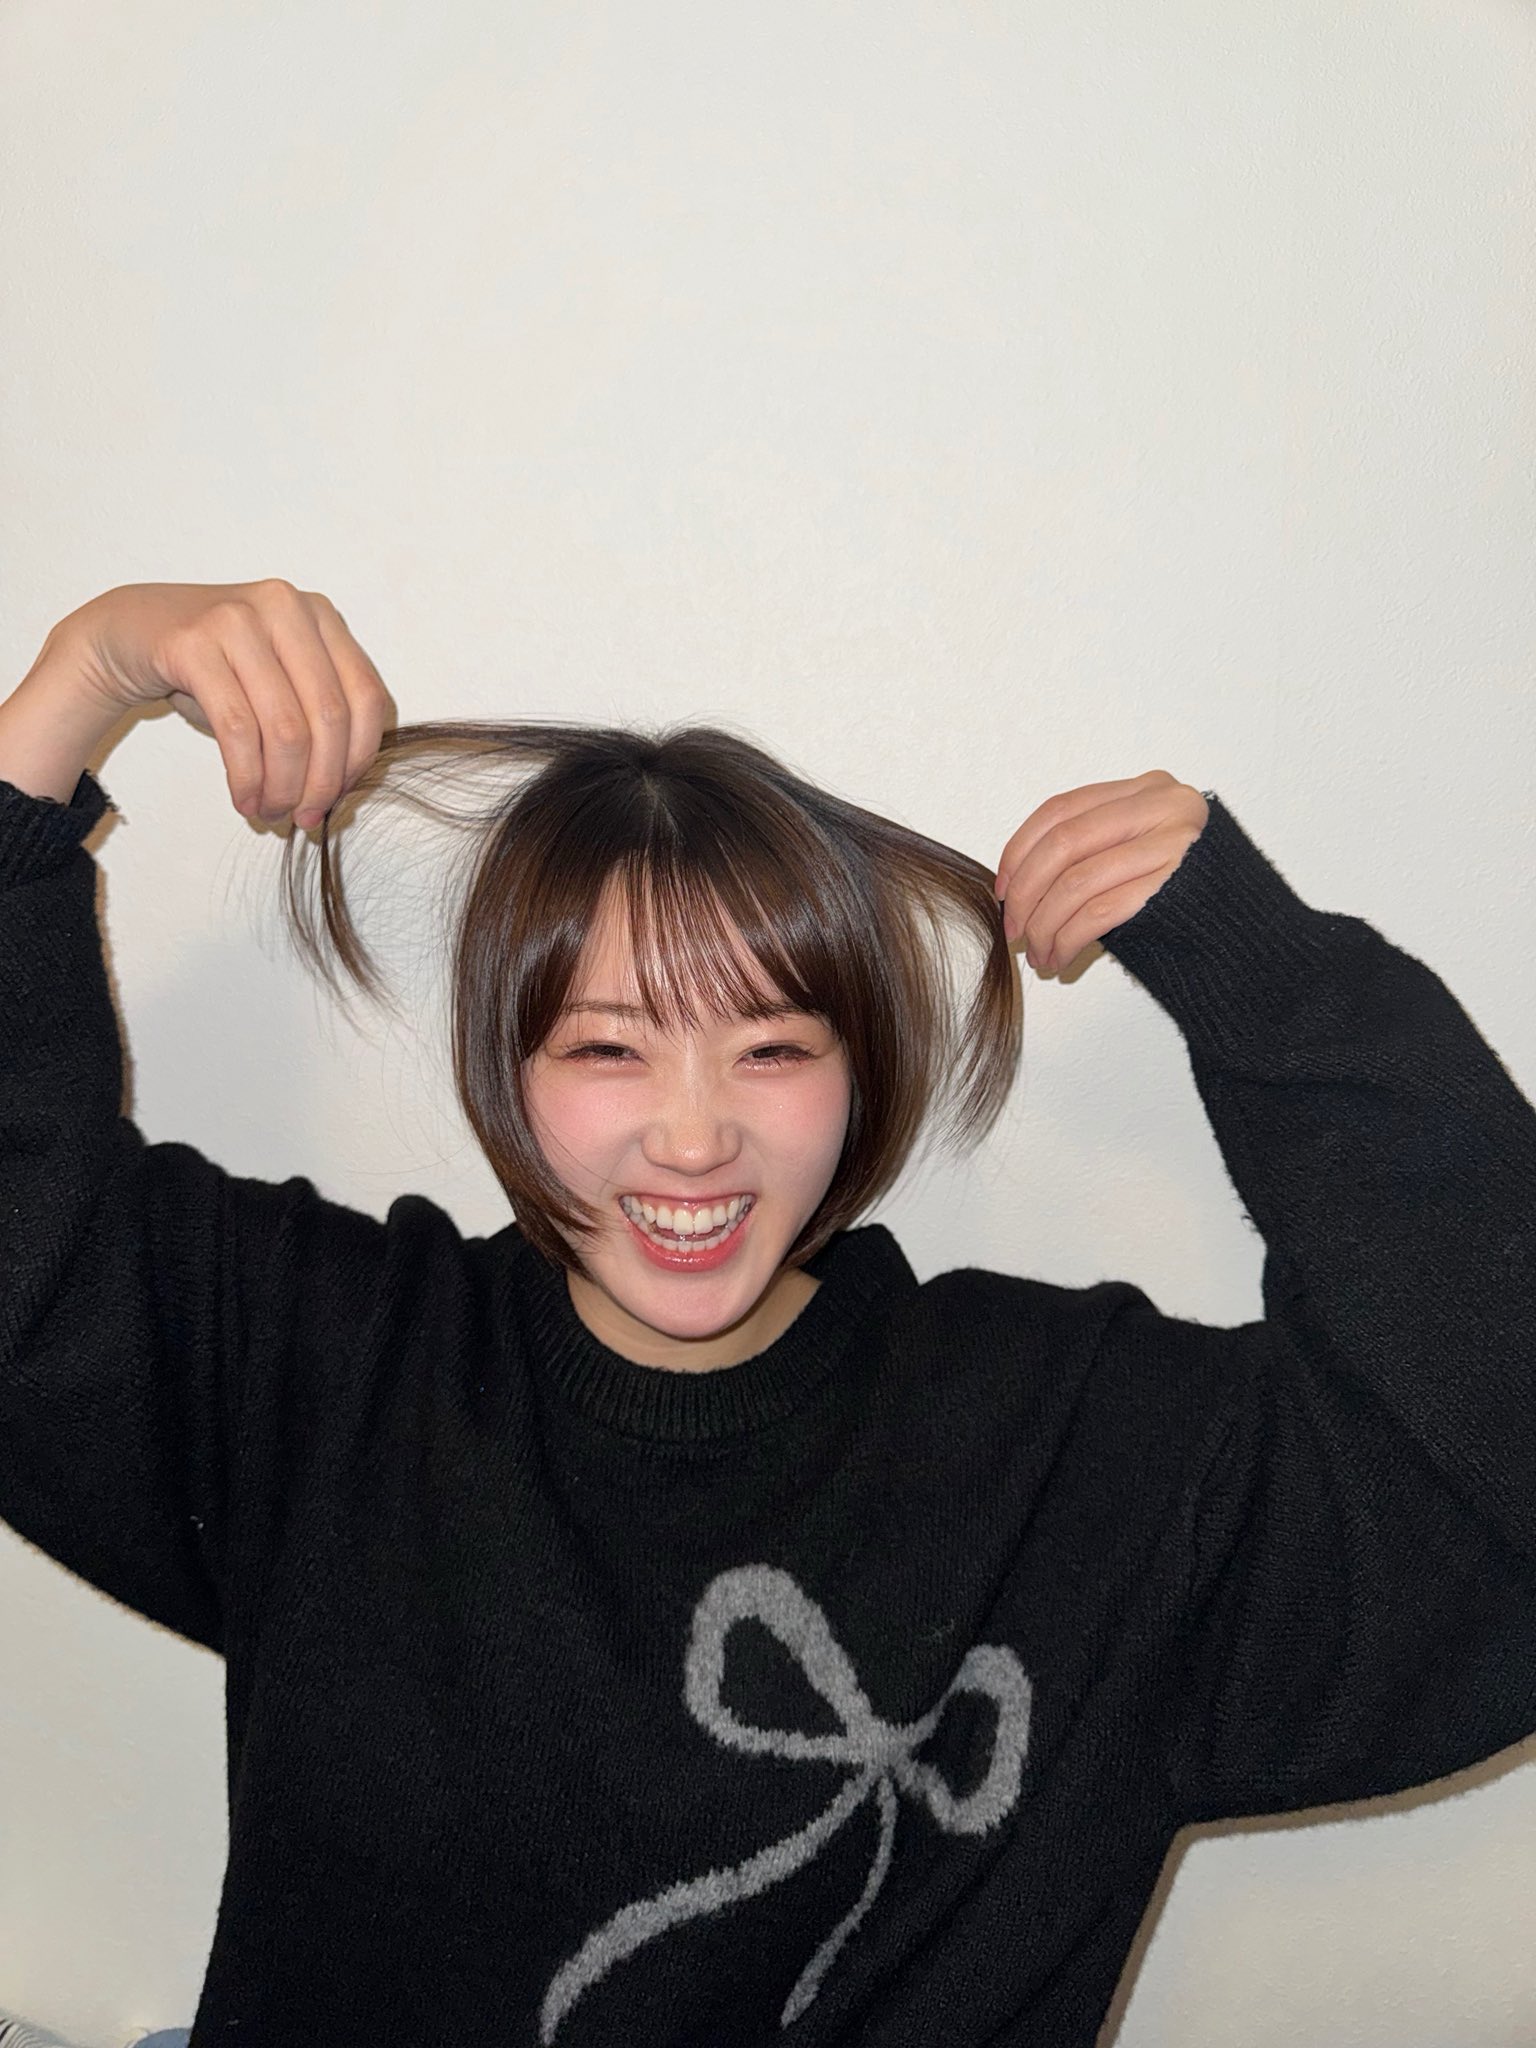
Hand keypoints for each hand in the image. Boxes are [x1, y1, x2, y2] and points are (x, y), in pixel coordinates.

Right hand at [51, 578, 393, 825]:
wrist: (131, 632)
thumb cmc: (214, 666)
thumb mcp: (277, 681)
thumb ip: (314, 718)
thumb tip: (337, 789)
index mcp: (321, 615)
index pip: (366, 696)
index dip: (358, 758)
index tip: (337, 797)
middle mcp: (286, 607)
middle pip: (328, 716)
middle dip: (319, 782)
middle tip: (302, 816)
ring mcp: (239, 619)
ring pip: (285, 729)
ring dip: (281, 786)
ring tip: (269, 811)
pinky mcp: (192, 643)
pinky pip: (237, 729)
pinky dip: (246, 777)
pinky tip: (243, 797)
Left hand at [994, 771, 1208, 974]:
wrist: (1249, 933)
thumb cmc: (1182, 898)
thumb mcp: (1135, 852)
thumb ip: (1090, 849)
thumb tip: (1016, 886)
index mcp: (1147, 790)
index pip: (1062, 809)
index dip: (1021, 850)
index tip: (1002, 888)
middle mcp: (1164, 805)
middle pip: (1063, 843)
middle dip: (1026, 893)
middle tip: (1013, 930)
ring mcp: (1174, 842)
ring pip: (1076, 882)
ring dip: (1044, 926)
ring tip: (1037, 954)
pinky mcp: (1175, 885)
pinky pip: (1099, 912)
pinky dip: (1068, 939)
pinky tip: (1060, 958)